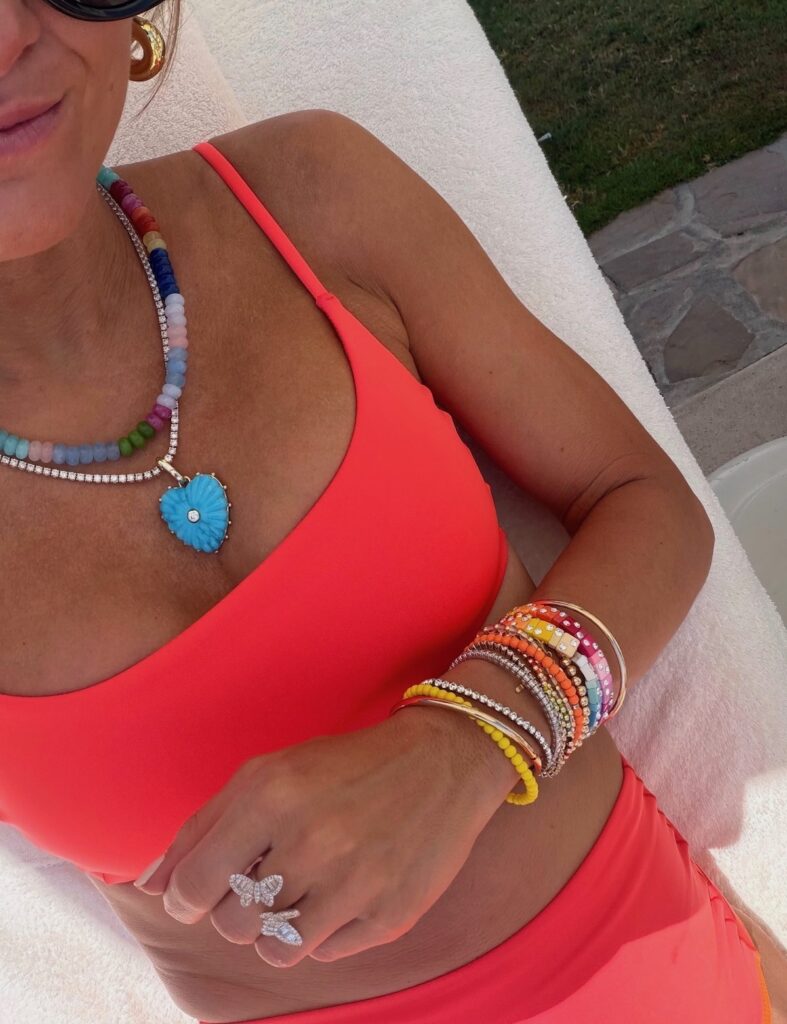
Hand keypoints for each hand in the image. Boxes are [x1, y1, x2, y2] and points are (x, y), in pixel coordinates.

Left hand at [133, 706, 513, 967]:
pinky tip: (345, 887)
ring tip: (302, 888)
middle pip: (232, 923)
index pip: (196, 885)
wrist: (443, 760)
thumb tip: (149, 886)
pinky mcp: (391, 915)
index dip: (188, 895)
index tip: (202, 890)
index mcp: (274, 796)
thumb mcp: (268, 773)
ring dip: (277, 925)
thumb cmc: (343, 765)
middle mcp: (314, 840)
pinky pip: (325, 952)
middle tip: (267, 875)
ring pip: (275, 948)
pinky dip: (324, 929)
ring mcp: (357, 883)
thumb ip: (203, 827)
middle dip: (238, 906)